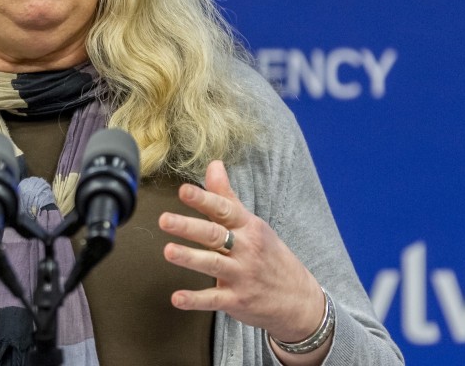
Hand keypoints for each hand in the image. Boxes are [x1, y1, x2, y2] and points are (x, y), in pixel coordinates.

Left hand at [158, 160, 325, 343]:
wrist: (300, 300)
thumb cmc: (271, 256)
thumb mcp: (253, 224)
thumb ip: (226, 196)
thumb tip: (213, 164)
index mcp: (248, 227)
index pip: (223, 210)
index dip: (203, 199)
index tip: (183, 190)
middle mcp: (245, 249)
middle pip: (214, 235)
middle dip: (189, 227)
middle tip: (164, 220)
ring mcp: (242, 275)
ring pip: (212, 264)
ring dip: (190, 258)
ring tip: (168, 251)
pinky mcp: (237, 300)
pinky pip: (213, 299)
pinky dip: (195, 300)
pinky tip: (177, 298)